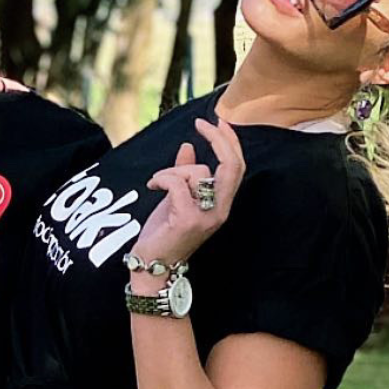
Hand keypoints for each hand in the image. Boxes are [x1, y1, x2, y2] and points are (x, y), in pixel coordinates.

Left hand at [130, 118, 244, 267]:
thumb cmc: (164, 234)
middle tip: (200, 124)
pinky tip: (152, 186)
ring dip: (172, 171)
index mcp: (222, 205)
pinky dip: (161, 179)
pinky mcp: (187, 220)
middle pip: (231, 165)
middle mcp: (220, 211)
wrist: (151, 267)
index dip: (231, 142)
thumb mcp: (176, 199)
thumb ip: (183, 173)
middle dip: (218, 139)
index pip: (237, 167)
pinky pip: (177, 183)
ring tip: (157, 184)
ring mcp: (206, 216)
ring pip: (197, 172)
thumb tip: (187, 146)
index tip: (218, 122)